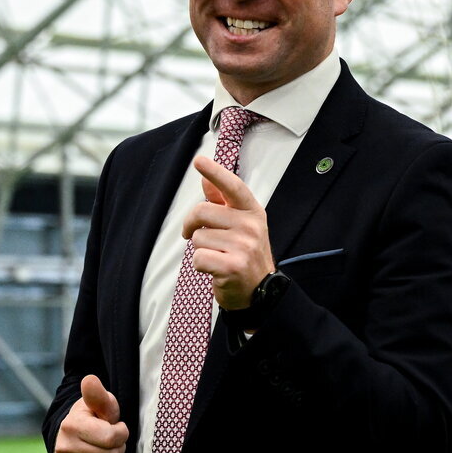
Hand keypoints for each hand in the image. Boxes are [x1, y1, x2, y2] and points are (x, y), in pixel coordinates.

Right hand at [54, 375, 128, 452]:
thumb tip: (90, 379)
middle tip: (110, 443)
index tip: (116, 428)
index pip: (113, 438)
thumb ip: (99, 395)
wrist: (72, 437)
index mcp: (73, 425)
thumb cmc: (94, 418)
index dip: (122, 433)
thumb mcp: (100, 405)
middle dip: (118, 450)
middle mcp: (63, 447)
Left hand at [182, 155, 274, 310]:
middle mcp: (251, 226)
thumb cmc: (246, 254)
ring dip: (200, 249)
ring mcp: (243, 247)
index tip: (199, 160)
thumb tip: (205, 180)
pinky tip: (215, 269)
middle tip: (194, 235)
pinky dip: (200, 266)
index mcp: (253, 212)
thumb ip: (222, 203)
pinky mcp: (232, 267)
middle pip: (202, 212)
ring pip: (197, 237)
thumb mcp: (241, 226)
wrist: (261, 292)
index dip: (215, 172)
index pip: (233, 187)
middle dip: (191, 225)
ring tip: (217, 256)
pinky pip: (198, 258)